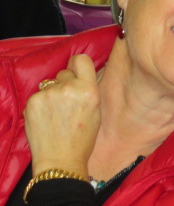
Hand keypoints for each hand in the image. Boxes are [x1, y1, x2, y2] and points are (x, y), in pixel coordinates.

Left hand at [24, 54, 100, 176]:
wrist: (61, 160)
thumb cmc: (83, 138)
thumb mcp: (96, 109)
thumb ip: (88, 88)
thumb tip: (78, 74)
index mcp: (89, 89)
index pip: (81, 59)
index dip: (78, 65)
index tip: (76, 72)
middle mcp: (69, 88)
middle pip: (65, 72)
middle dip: (66, 83)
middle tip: (67, 102)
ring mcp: (48, 94)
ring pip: (51, 84)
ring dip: (53, 93)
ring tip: (56, 113)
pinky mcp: (33, 102)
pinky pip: (39, 95)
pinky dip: (42, 104)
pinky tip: (46, 118)